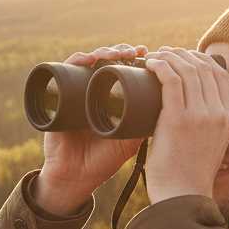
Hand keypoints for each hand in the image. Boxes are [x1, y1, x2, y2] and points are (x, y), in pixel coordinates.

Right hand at [35, 43, 147, 215]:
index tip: (151, 55)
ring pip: (89, 62)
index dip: (137, 59)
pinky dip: (76, 60)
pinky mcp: (57, 97)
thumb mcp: (131, 141)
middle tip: (135, 52)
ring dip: (104, 52)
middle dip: (122, 51)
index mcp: (112, 99)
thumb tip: (170, 101)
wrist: (73, 178)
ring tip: (115, 54)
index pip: (124, 70)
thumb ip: (146, 124)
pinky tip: (88, 59)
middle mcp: (93, 93)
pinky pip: (65, 71)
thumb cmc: (102, 162)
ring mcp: (76, 93)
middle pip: (107, 61)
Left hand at [142, 48, 228, 203]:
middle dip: (182, 54)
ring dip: (168, 57)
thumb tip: (183, 112)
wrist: (182, 197)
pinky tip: (150, 64)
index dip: (200, 59)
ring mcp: (200, 115)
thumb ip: (203, 127)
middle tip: (163, 53)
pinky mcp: (178, 120)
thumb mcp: (208, 146)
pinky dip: (160, 67)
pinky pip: (171, 81)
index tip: (182, 57)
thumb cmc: (187, 176)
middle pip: (204, 67)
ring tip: (153, 56)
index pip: (220, 75)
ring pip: (187, 70)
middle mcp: (218, 112)